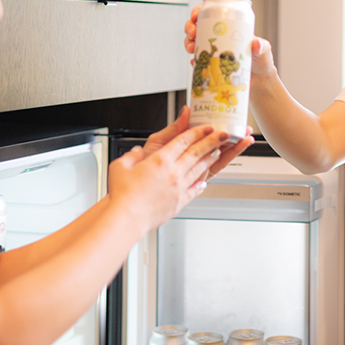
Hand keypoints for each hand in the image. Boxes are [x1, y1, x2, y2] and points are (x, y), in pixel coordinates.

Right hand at [108, 118, 228, 229]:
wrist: (127, 218)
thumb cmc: (122, 194)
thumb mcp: (120, 166)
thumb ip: (131, 156)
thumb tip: (136, 152)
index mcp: (160, 160)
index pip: (183, 140)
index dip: (197, 131)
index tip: (206, 127)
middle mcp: (173, 172)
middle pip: (197, 152)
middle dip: (212, 141)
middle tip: (223, 134)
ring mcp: (179, 188)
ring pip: (199, 169)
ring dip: (210, 159)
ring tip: (218, 152)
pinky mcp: (179, 202)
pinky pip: (194, 190)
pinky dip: (201, 184)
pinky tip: (204, 182)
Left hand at [142, 107, 256, 179]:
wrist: (140, 185)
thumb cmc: (146, 163)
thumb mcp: (159, 141)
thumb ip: (175, 128)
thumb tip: (186, 111)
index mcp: (185, 141)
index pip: (204, 130)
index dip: (218, 121)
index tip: (229, 113)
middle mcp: (194, 152)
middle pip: (218, 141)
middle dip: (233, 132)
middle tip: (244, 125)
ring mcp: (199, 163)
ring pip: (222, 152)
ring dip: (236, 144)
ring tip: (247, 135)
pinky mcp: (201, 174)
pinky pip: (219, 164)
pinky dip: (230, 155)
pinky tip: (239, 147)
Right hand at [184, 6, 276, 79]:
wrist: (260, 82)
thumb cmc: (262, 62)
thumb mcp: (264, 51)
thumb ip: (262, 47)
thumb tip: (257, 43)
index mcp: (230, 29)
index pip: (211, 14)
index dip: (199, 12)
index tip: (195, 15)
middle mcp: (219, 38)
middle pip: (198, 27)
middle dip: (190, 27)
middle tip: (192, 33)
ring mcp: (214, 51)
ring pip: (194, 41)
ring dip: (188, 42)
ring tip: (190, 48)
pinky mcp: (211, 65)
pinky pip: (197, 60)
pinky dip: (193, 60)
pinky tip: (194, 62)